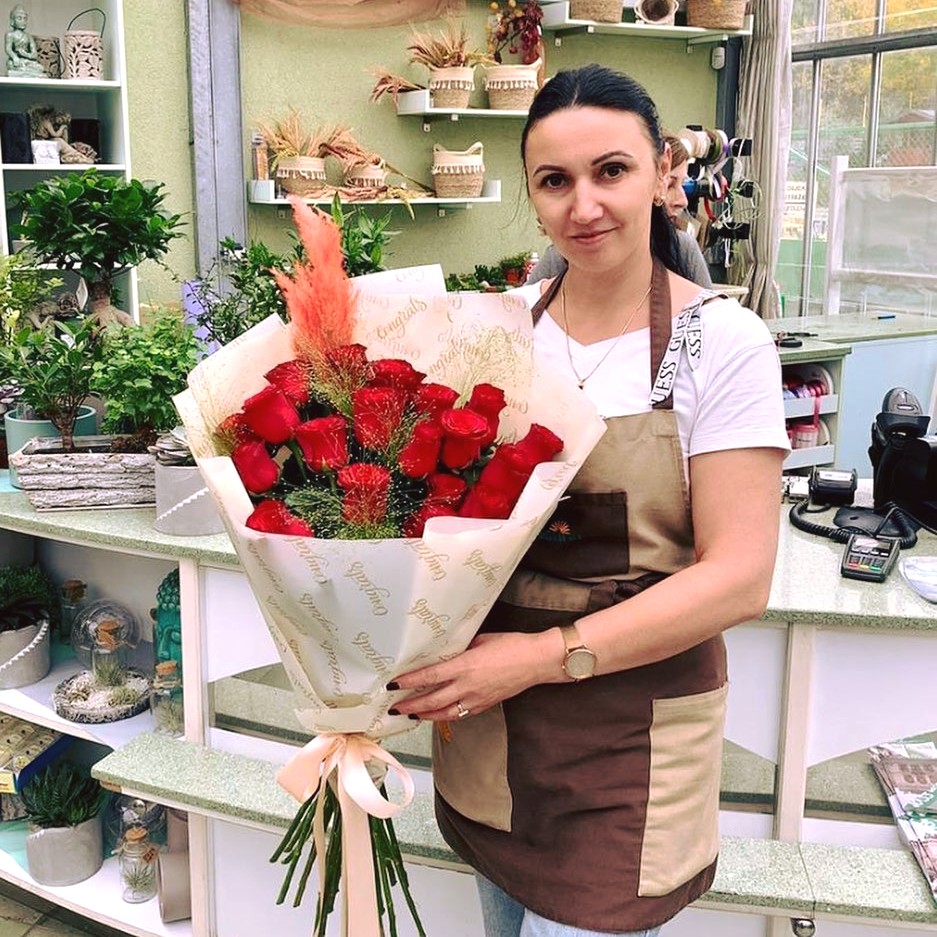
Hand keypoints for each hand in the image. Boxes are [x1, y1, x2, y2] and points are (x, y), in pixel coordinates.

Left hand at [388, 629, 560, 721]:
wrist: (537, 661)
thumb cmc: (512, 645)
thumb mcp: (481, 639)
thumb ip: (461, 649)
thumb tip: (446, 652)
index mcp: (465, 666)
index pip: (429, 676)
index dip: (409, 682)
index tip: (394, 684)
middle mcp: (468, 686)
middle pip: (432, 701)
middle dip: (410, 705)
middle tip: (395, 707)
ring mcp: (477, 699)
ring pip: (444, 713)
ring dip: (425, 715)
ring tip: (412, 714)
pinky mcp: (485, 705)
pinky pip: (460, 714)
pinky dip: (445, 715)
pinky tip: (438, 714)